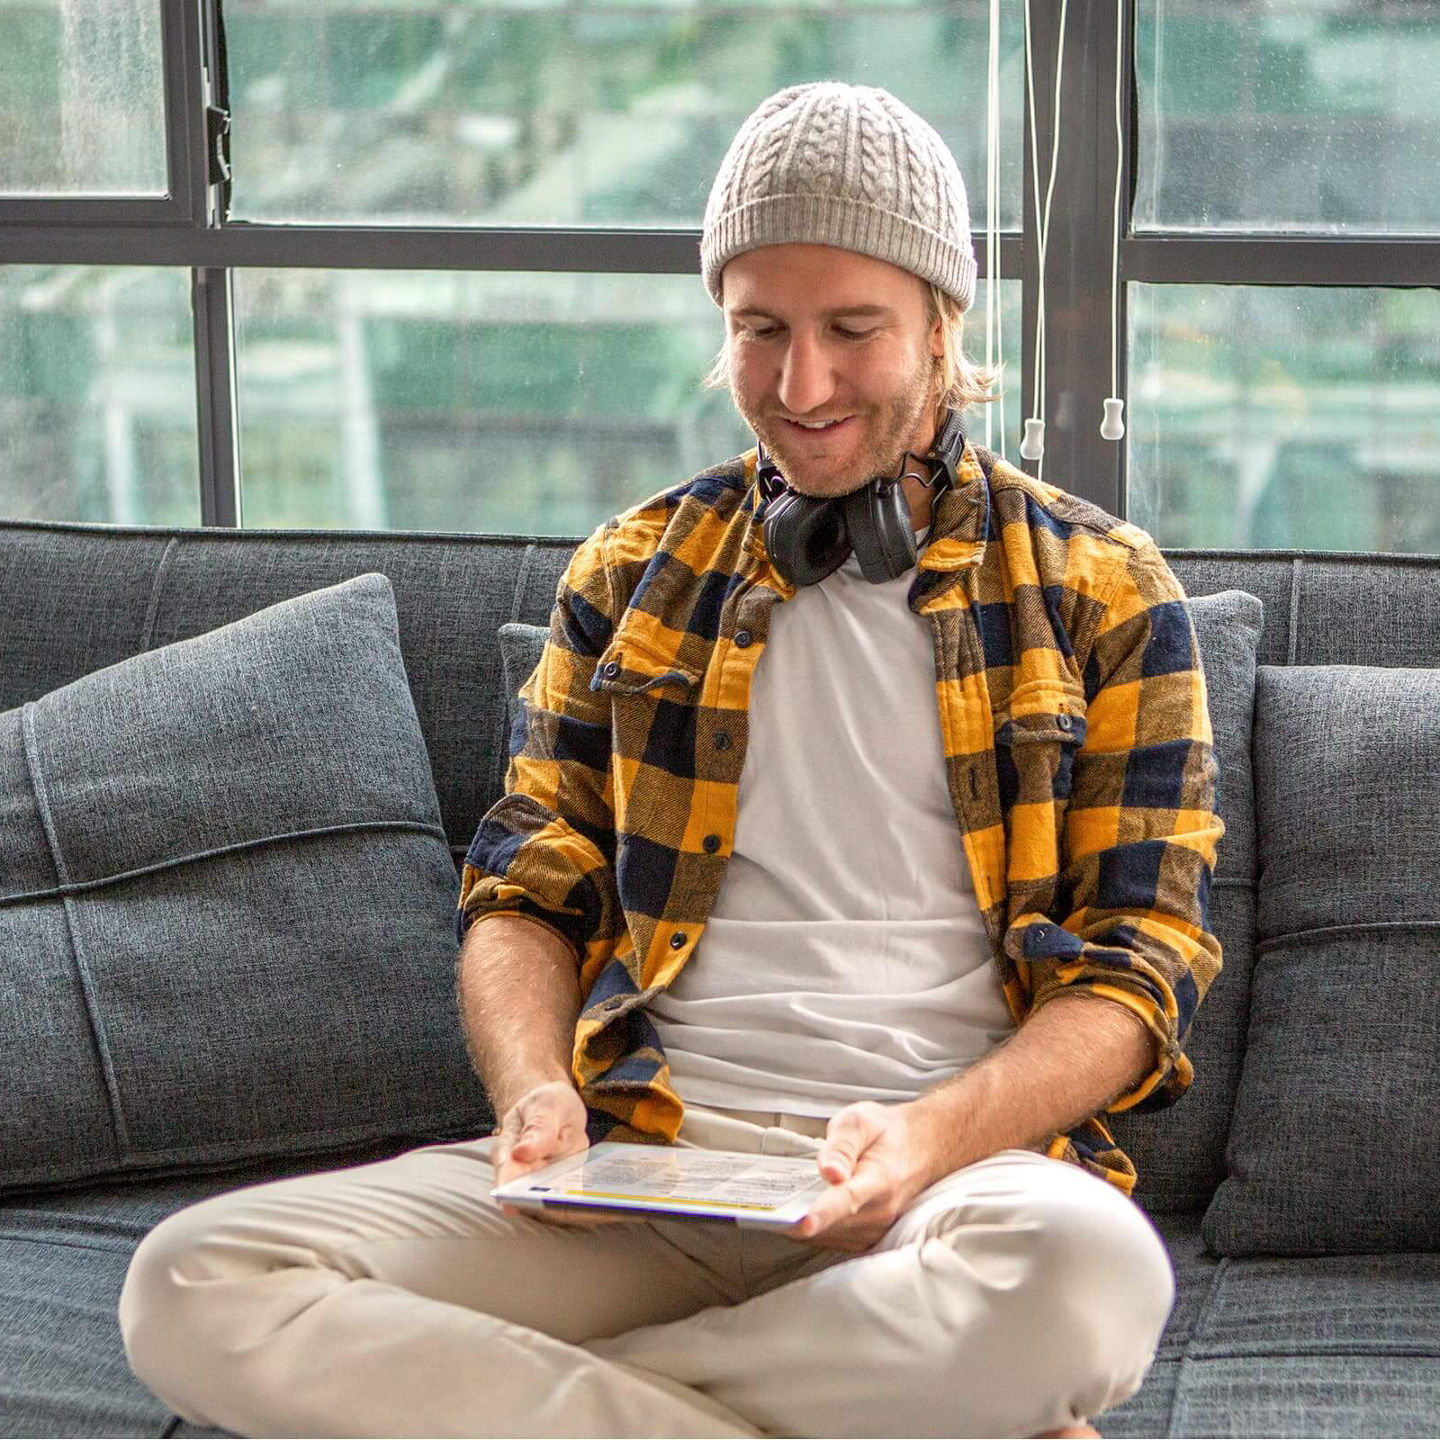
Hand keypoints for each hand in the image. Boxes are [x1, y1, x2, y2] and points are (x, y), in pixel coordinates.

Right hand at [491, 1080, 629, 1227]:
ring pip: (556, 1207)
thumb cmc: (548, 1105)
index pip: (506, 1175)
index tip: (515, 1205)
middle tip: (582, 1205)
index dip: (509, 1193)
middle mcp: (522, 1176)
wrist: (558, 1110)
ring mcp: (543, 1187)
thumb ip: (538, 1127)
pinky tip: (616, 1204)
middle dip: (555, 1206)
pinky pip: (576, 1203)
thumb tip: (521, 1152)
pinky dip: (593, 1206)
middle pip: (532, 1199)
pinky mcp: (563, 1192)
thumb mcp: (547, 1105)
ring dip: (580, 1210)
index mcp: (510, 1151)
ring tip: (609, 1207)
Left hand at [793, 1101, 935, 1251]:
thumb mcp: (861, 1121)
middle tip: (771, 1205)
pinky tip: (803, 1213)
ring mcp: (877, 1227)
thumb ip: (842, 1145)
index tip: (805, 1222)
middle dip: (800, 1218)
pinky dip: (817, 1230)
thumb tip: (828, 1171)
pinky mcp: (870, 1236)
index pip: (849, 1199)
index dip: (825, 1213)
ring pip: (831, 1236)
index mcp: (879, 1178)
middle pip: (833, 1223)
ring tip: (784, 1207)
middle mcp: (881, 1209)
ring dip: (806, 1227)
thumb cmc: (885, 1134)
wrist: (919, 1148)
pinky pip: (836, 1240)